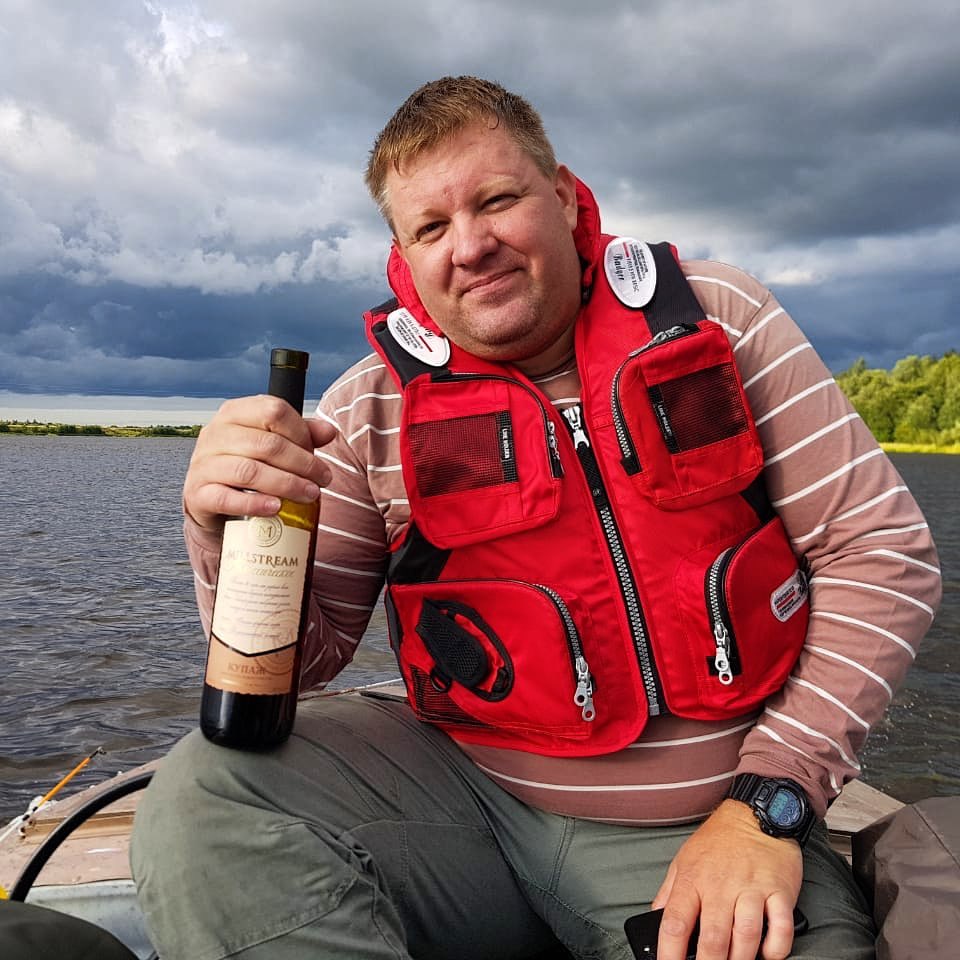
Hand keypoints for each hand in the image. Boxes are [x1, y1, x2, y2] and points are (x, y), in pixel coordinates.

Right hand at [183, 395, 336, 531]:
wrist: (212, 499)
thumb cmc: (248, 464)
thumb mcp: (273, 443)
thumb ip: (301, 434)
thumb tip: (329, 431)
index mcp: (235, 413)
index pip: (273, 411)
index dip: (301, 433)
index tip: (317, 454)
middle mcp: (215, 434)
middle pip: (266, 444)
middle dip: (302, 463)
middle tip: (323, 480)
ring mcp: (203, 464)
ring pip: (249, 471)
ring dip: (286, 484)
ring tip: (309, 495)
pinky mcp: (198, 493)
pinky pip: (226, 498)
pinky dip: (254, 504)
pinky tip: (276, 507)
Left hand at [652, 799, 801, 959]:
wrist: (755, 813)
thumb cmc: (718, 841)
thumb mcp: (683, 860)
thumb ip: (669, 893)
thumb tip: (656, 924)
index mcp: (692, 879)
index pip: (674, 923)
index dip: (669, 954)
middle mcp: (720, 885)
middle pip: (712, 938)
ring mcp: (751, 887)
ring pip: (745, 936)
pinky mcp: (779, 889)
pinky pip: (780, 927)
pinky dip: (774, 948)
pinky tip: (766, 953)